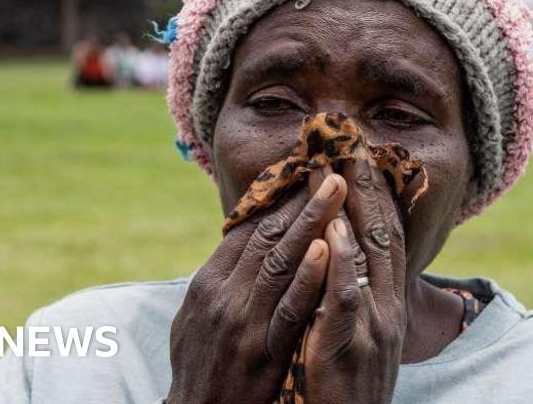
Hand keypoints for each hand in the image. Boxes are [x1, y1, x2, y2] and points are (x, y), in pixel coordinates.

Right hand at [167, 171, 346, 403]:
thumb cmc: (199, 366)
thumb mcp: (194, 317)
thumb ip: (219, 279)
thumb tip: (239, 242)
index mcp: (208, 282)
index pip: (248, 229)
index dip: (279, 198)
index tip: (306, 173)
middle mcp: (224, 295)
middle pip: (267, 235)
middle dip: (301, 198)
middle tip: (331, 167)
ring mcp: (244, 322)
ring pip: (281, 260)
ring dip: (313, 222)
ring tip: (337, 189)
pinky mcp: (263, 351)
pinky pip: (291, 308)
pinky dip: (308, 277)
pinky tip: (327, 250)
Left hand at [303, 152, 406, 403]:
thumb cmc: (341, 386)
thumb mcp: (354, 335)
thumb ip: (346, 295)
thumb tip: (332, 254)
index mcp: (385, 304)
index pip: (384, 237)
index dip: (374, 194)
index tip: (361, 154)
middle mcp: (387, 309)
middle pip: (381, 235)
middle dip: (368, 187)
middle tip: (352, 140)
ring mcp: (373, 328)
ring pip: (367, 259)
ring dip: (354, 210)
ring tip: (339, 167)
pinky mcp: (351, 349)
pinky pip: (346, 301)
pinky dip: (339, 266)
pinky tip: (331, 234)